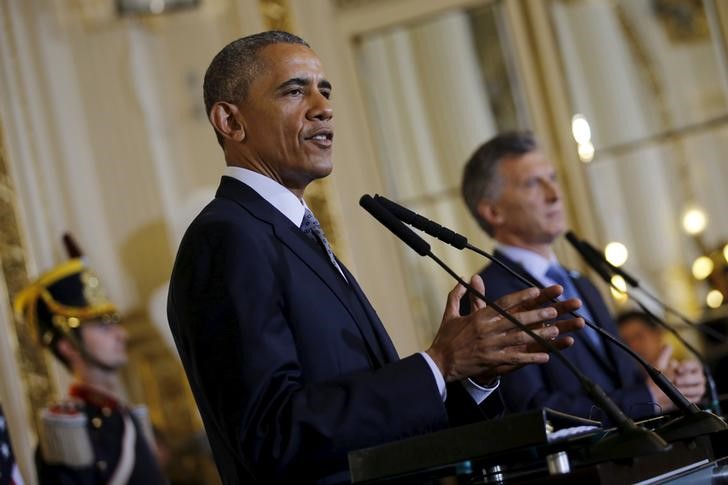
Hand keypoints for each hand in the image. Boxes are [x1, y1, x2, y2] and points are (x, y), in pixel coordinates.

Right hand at [425, 275, 583, 383]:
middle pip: (516, 320)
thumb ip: (457, 295)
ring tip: (555, 330)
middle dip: (536, 314)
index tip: (536, 291)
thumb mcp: (450, 314)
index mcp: (478, 317)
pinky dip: (531, 358)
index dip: (521, 297)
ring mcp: (490, 346)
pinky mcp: (491, 361)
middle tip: (554, 310)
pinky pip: (515, 358)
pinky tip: (545, 356)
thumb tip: (463, 278)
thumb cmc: (445, 338)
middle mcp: (486, 330)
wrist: (438, 363)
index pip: (503, 303)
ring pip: (519, 338)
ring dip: (539, 335)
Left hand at [646, 345, 704, 411]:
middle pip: (699, 378)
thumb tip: (668, 345)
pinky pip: (695, 399)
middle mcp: (696, 377)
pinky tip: (678, 396)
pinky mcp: (695, 398)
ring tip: (675, 389)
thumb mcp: (659, 365)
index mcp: (689, 367)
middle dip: (687, 379)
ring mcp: (697, 388)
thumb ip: (664, 355)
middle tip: (676, 381)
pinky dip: (686, 397)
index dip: (687, 366)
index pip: (694, 365)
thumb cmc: (659, 377)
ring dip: (686, 389)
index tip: (678, 369)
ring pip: (698, 389)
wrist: (657, 393)